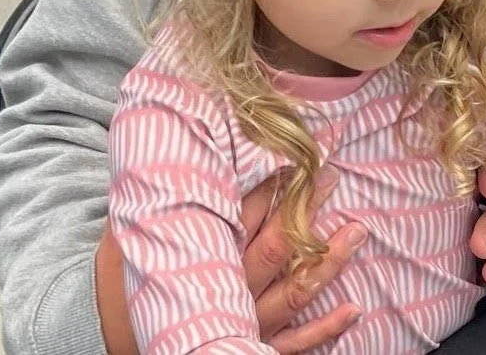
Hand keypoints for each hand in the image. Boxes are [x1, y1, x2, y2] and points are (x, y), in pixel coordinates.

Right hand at [97, 168, 366, 353]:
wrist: (126, 349)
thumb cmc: (128, 294)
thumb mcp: (126, 247)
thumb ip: (144, 209)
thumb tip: (152, 157)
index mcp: (204, 258)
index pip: (245, 213)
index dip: (275, 180)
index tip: (302, 150)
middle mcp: (229, 288)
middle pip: (276, 243)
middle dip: (308, 208)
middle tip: (334, 173)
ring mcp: (245, 321)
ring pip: (294, 290)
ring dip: (329, 261)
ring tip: (359, 231)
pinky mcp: (254, 347)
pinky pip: (295, 343)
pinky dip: (325, 328)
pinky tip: (354, 309)